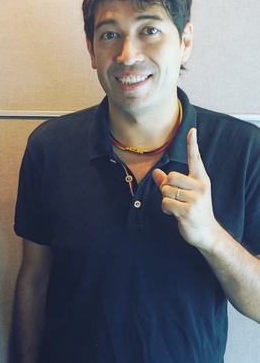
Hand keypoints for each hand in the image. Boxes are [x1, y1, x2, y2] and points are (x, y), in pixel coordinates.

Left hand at [151, 128, 220, 250]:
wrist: (206, 232)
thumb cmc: (194, 210)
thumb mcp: (185, 194)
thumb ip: (170, 183)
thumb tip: (156, 173)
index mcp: (201, 180)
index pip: (195, 159)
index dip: (192, 145)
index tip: (192, 131)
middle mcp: (200, 186)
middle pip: (170, 176)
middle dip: (166, 188)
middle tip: (174, 198)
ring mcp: (195, 199)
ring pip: (166, 191)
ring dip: (165, 200)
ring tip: (177, 207)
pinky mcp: (188, 210)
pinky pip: (165, 203)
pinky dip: (165, 209)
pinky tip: (174, 214)